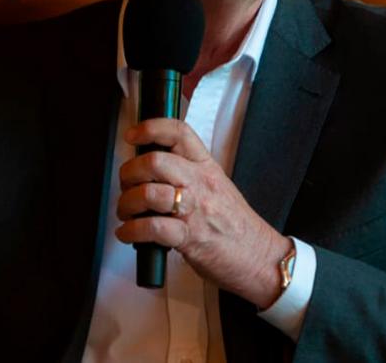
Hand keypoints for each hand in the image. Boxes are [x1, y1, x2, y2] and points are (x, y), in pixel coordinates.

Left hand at [116, 118, 292, 307]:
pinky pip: (151, 228)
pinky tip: (128, 233)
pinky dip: (131, 231)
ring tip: (126, 212)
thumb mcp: (217, 187)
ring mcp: (195, 210)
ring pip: (149, 193)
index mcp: (206, 168)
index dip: (150, 128)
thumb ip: (188, 175)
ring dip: (126, 204)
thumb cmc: (236, 226)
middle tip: (127, 184)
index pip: (178, 133)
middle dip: (129, 172)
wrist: (259, 257)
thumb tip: (151, 171)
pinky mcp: (189, 238)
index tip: (133, 134)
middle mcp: (200, 184)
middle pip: (155, 161)